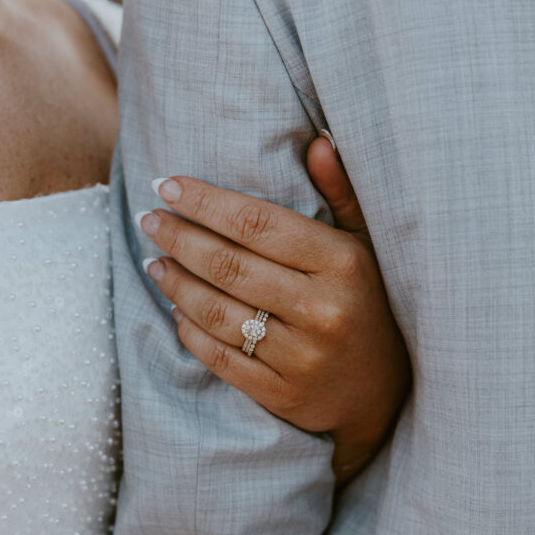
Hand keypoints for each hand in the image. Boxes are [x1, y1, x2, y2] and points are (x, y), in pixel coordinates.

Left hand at [137, 135, 410, 483]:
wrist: (385, 395)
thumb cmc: (368, 305)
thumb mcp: (366, 247)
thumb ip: (342, 194)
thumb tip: (319, 140)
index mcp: (343, 264)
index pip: (257, 223)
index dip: (205, 202)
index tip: (167, 186)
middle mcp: (321, 309)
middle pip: (229, 265)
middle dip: (179, 238)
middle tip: (149, 220)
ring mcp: (301, 357)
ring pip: (217, 312)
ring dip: (176, 283)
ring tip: (153, 261)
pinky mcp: (282, 394)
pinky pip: (221, 359)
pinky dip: (190, 332)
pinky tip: (174, 309)